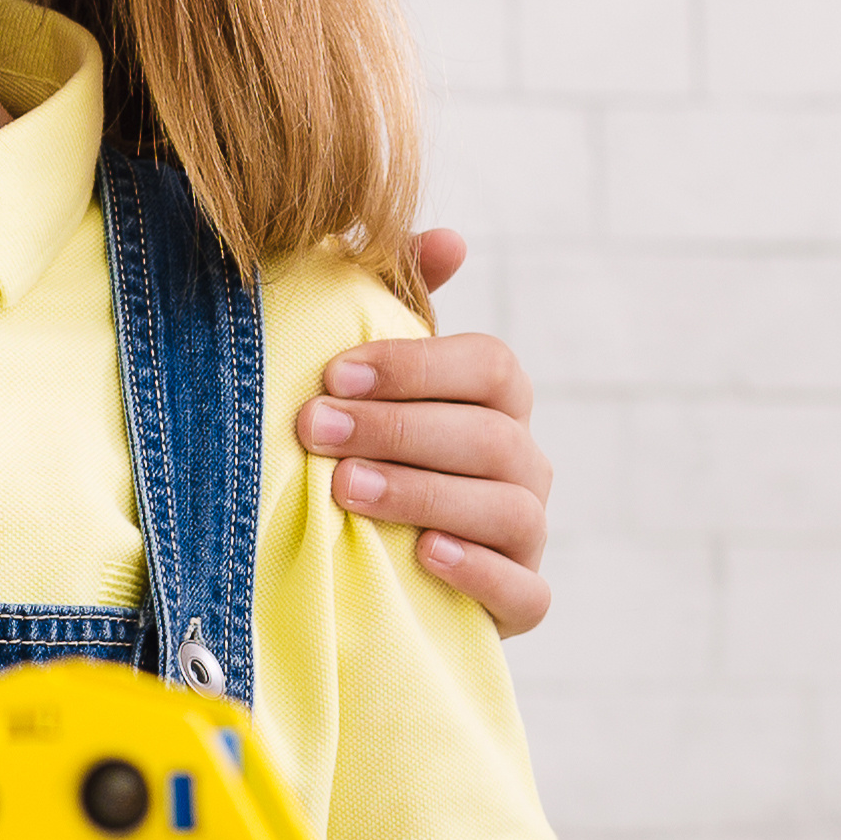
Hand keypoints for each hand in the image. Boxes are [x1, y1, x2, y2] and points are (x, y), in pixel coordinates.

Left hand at [301, 228, 551, 640]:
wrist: (363, 561)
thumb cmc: (366, 448)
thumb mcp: (370, 378)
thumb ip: (398, 300)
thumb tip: (449, 238)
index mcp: (495, 401)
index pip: (490, 366)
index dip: (416, 366)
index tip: (333, 371)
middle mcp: (522, 463)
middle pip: (490, 436)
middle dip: (397, 429)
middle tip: (313, 430)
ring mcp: (527, 534)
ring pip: (507, 508)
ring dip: (422, 494)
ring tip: (346, 490)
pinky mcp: (518, 601)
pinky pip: (524, 591)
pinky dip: (476, 571)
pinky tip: (422, 555)